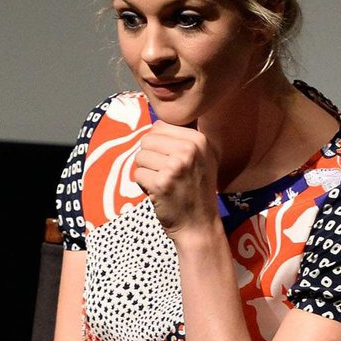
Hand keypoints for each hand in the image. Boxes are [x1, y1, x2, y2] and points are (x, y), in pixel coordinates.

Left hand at [130, 122, 219, 236]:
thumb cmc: (196, 191)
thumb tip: (159, 114)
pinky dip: (143, 186)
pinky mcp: (161, 183)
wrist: (200, 226)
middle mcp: (190, 150)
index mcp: (200, 139)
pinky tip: (159, 193)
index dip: (159, 145)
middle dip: (150, 158)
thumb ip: (185, 136)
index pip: (161, 126)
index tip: (173, 162)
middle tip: (167, 175)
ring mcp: (176, 166)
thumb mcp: (203, 158)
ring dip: (146, 172)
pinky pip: (137, 174)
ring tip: (163, 183)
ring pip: (140, 156)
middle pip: (148, 139)